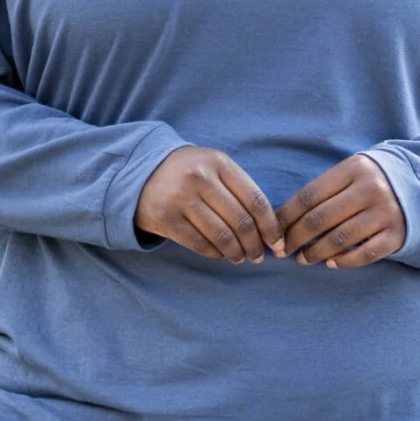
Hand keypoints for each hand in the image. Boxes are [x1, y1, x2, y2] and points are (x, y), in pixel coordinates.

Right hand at [136, 147, 285, 261]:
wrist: (141, 172)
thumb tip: (268, 228)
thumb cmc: (189, 173)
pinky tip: (220, 254)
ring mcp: (181, 198)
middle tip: (258, 256)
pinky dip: (215, 254)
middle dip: (255, 245)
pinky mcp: (166, 219)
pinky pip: (200, 244)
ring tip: (240, 258)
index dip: (271, 227)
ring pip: (222, 236)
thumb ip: (239, 189)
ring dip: (236, 253)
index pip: (255, 200)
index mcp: (219, 163)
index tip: (278, 243)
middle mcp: (200, 178)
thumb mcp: (214, 167)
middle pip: (241, 221)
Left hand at [277, 155, 406, 268]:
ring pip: (339, 239)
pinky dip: (344, 262)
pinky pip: (364, 254)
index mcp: (353, 169)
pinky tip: (331, 263)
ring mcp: (386, 212)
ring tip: (304, 259)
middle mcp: (371, 189)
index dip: (286, 217)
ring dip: (315, 253)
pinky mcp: (397, 235)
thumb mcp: (348, 175)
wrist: (418, 187)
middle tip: (285, 250)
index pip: (309, 196)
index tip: (274, 232)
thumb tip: (281, 221)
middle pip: (320, 219)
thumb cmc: (368, 183)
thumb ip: (320, 192)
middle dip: (296, 239)